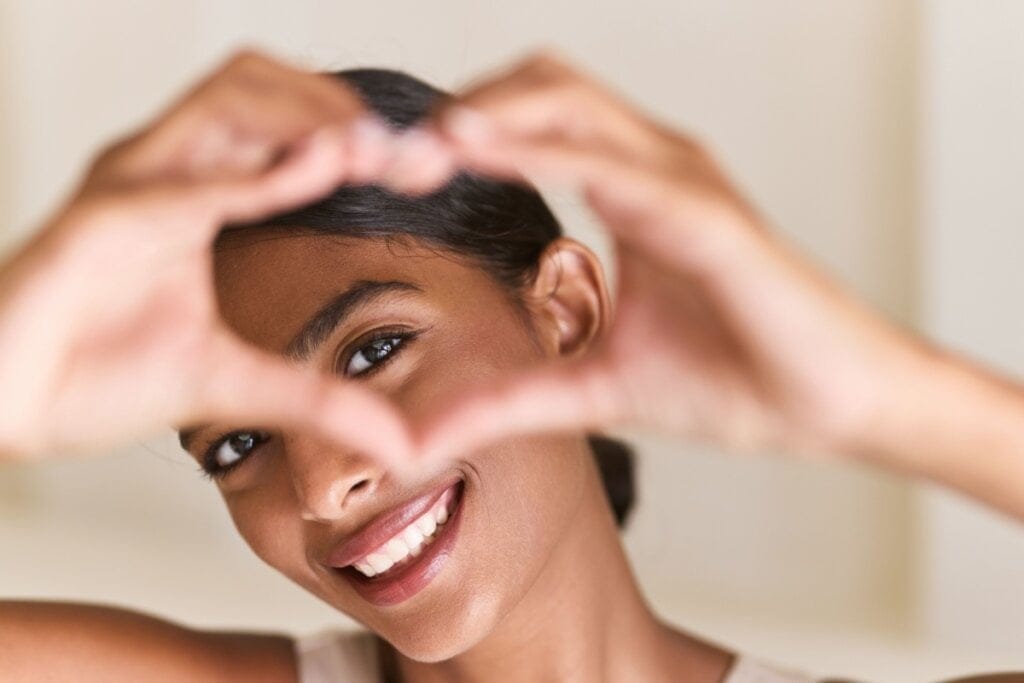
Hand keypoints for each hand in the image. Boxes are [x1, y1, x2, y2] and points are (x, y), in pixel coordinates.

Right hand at [0, 50, 409, 462]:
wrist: (7, 409)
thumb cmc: (98, 377)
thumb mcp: (232, 384)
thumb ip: (314, 401)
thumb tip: (397, 443)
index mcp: (197, 193)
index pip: (286, 131)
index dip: (359, 139)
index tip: (424, 170)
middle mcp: (164, 170)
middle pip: (261, 86)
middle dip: (343, 109)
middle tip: (414, 154)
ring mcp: (130, 185)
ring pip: (227, 102)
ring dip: (309, 117)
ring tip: (375, 151)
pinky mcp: (98, 220)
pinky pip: (184, 182)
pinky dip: (253, 173)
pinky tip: (315, 171)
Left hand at [407, 52, 935, 465]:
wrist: (827, 408)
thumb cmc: (732, 380)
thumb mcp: (593, 386)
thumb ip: (509, 399)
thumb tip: (422, 437)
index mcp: (631, 189)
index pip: (534, 120)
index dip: (460, 131)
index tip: (392, 167)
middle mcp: (656, 166)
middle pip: (545, 84)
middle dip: (463, 106)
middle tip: (391, 153)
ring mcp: (684, 182)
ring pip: (573, 103)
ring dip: (490, 114)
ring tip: (421, 145)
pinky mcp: (710, 217)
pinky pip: (617, 167)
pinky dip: (546, 153)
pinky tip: (484, 157)